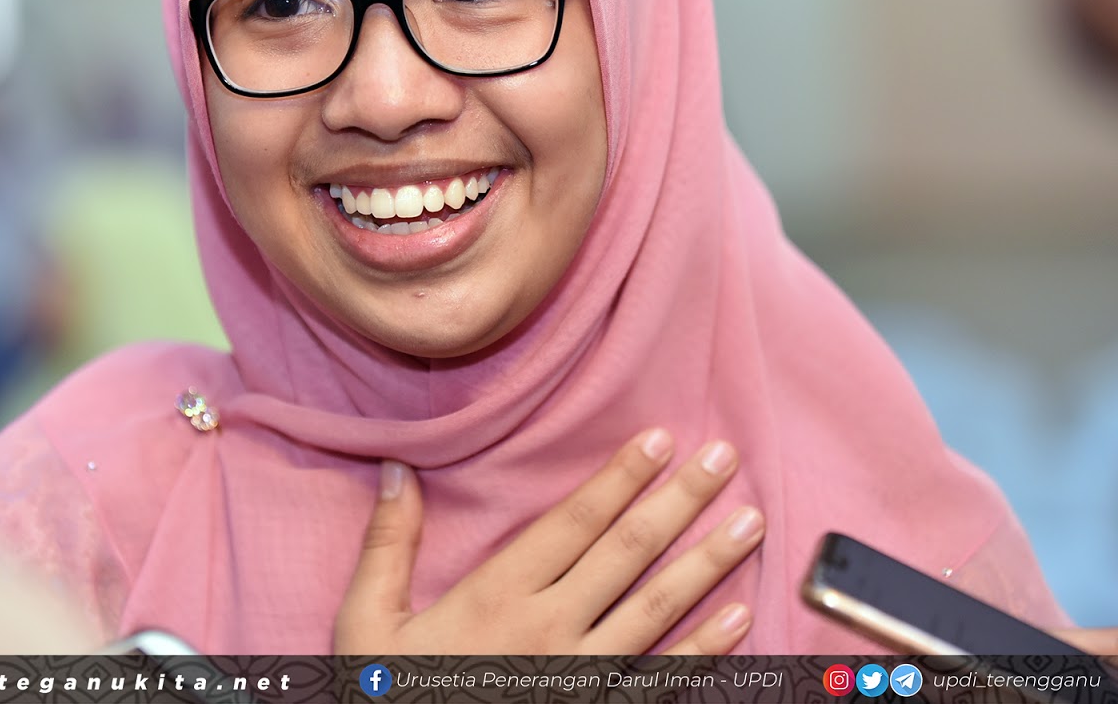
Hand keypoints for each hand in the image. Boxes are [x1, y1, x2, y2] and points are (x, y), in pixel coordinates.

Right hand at [334, 429, 762, 653]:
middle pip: (626, 551)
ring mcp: (577, 674)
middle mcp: (547, 627)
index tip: (659, 438)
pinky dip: (705, 651)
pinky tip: (739, 618)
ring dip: (707, 562)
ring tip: (750, 521)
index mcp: (496, 595)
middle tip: (724, 456)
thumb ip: (388, 544)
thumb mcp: (367, 621)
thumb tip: (397, 470)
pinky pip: (659, 679)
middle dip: (679, 500)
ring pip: (656, 608)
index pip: (572, 521)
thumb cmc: (388, 693)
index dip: (618, 478)